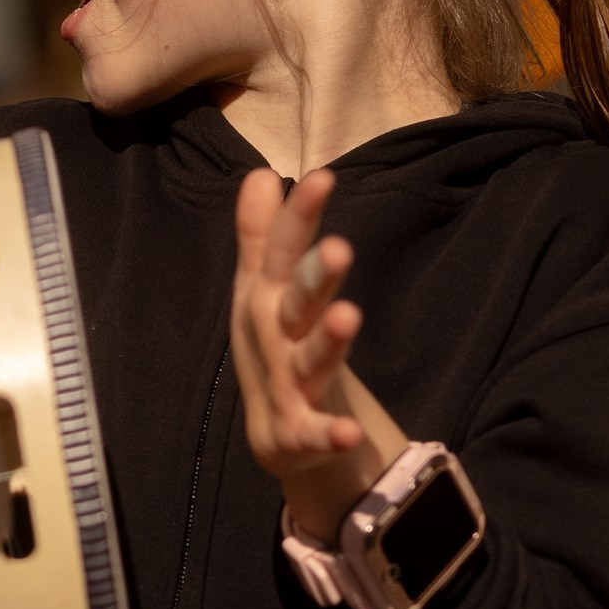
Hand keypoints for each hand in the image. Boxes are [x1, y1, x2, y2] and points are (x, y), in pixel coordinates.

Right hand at [231, 170, 405, 538]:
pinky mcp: (298, 432)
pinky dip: (329, 435)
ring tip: (348, 317)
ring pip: (308, 362)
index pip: (283, 250)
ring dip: (327, 343)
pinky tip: (350, 433)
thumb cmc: (275, 343)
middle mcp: (275, 336)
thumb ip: (264, 235)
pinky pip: (315, 433)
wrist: (277, 432)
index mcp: (268, 297)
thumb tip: (258, 173)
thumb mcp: (265, 288)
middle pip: (296, 302)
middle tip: (342, 248)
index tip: (322, 176)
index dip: (300, 216)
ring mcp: (285, 385)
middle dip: (315, 277)